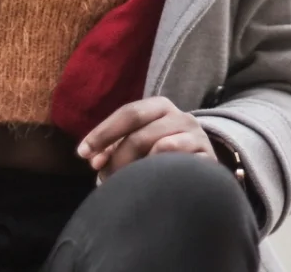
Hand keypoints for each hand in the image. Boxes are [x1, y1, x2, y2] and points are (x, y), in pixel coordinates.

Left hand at [75, 97, 215, 179]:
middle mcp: (181, 115)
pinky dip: (161, 170)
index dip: (103, 133)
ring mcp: (196, 135)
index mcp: (160, 107)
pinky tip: (153, 181)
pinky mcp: (207, 156)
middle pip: (140, 132)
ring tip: (128, 183)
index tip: (82, 153)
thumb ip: (115, 148)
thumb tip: (94, 160)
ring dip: (137, 167)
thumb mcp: (138, 146)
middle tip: (103, 176)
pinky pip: (179, 161)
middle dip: (117, 156)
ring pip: (159, 145)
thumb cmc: (162, 157)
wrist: (203, 173)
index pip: (128, 113)